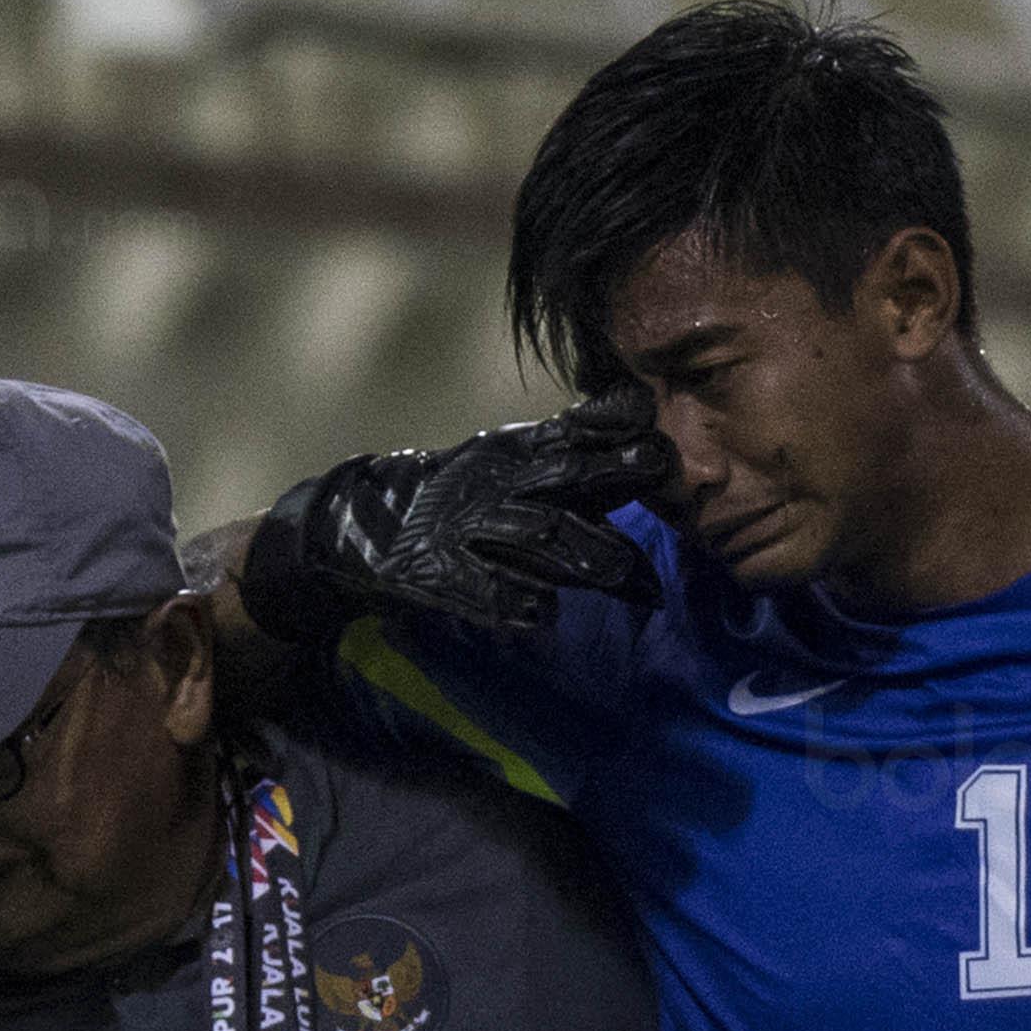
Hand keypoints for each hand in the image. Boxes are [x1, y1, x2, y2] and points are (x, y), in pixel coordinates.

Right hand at [241, 386, 673, 640]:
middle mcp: (502, 482)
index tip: (656, 433)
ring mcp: (473, 527)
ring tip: (629, 582)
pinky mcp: (444, 572)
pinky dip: (518, 606)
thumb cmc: (464, 495)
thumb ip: (574, 445)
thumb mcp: (513, 459)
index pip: (578, 431)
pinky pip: (489, 592)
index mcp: (519, 453)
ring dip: (588, 556)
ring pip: (542, 535)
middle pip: (570, 474)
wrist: (368, 525)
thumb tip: (638, 410)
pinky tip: (544, 620)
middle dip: (618, 474)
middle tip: (662, 481)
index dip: (617, 428)